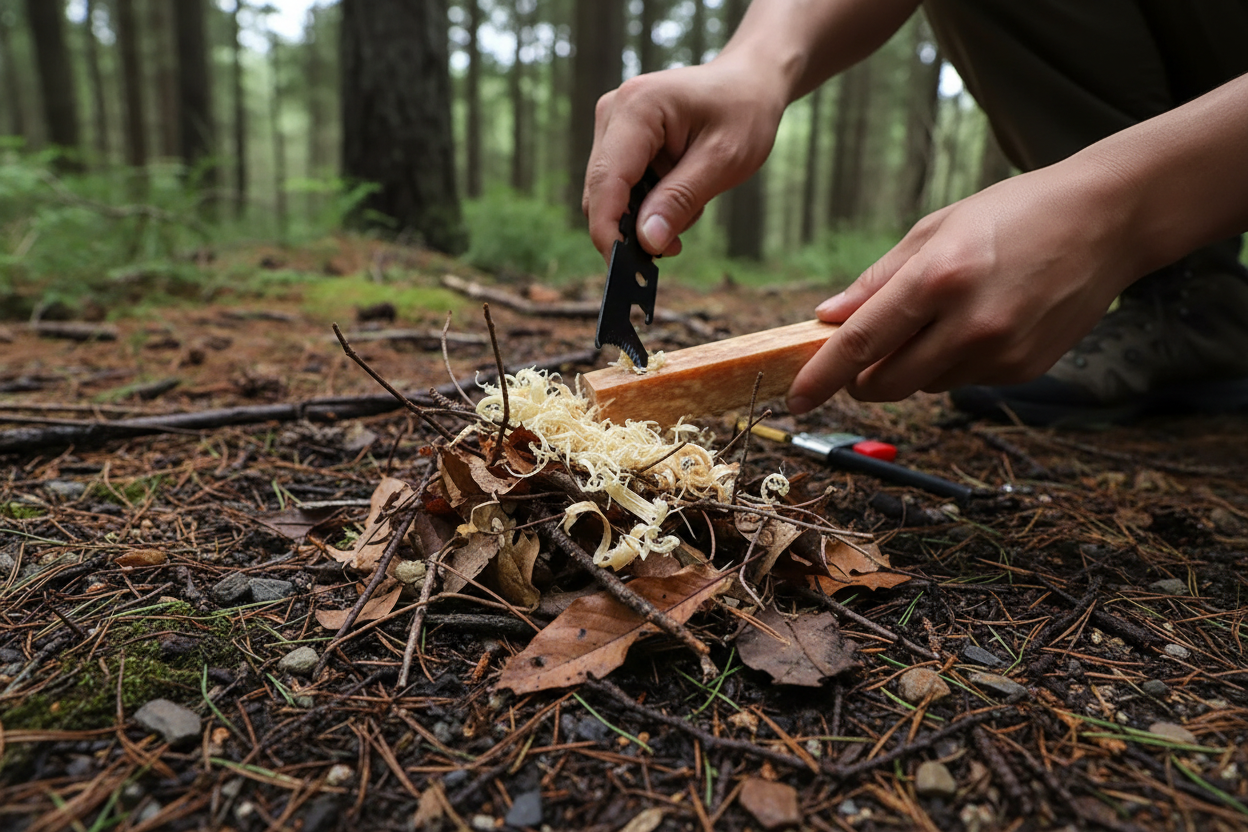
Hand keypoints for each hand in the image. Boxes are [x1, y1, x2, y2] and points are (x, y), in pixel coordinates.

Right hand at [582, 58, 786, 258]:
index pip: (606, 180)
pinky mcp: (618, 138)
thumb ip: (681, 200)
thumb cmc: (743, 113)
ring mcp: (612, 124)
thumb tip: (647, 242)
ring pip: (608, 194)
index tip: (622, 268)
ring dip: (643, 215)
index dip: (608, 230)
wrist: (748, 83)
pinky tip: (680, 195)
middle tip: (675, 246)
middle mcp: (614, 112)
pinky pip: (620, 186)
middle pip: (600, 191)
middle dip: (630, 228)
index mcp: (637, 108)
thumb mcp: (723, 161)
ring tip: (690, 206)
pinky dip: (646, 203)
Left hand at [786, 157, 1148, 412]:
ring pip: (924, 384)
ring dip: (912, 365)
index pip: (862, 343)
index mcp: (939, 278)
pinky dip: (953, 362)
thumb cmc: (1013, 214)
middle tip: (861, 354)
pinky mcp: (1024, 369)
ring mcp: (1001, 352)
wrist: (1106, 222)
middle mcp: (970, 322)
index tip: (795, 399)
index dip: (821, 376)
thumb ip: (877, 280)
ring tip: (943, 315)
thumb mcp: (936, 228)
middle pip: (886, 382)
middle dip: (862, 378)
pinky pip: (963, 382)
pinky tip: (981, 321)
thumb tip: (827, 318)